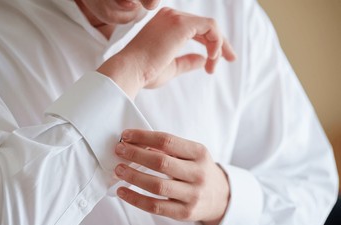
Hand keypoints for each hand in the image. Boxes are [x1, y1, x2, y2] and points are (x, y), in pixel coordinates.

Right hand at [98, 8, 235, 98]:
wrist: (130, 71)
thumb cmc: (144, 72)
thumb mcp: (171, 67)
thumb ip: (187, 62)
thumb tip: (203, 60)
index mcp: (164, 25)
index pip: (195, 29)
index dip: (210, 44)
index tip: (214, 63)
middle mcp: (170, 16)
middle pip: (205, 26)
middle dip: (220, 44)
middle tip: (230, 59)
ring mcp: (175, 17)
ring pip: (210, 26)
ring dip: (219, 46)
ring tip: (215, 66)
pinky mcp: (181, 23)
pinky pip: (210, 27)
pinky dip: (216, 42)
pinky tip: (213, 57)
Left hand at [114, 129, 229, 224]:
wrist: (221, 197)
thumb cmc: (198, 170)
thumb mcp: (192, 154)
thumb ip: (169, 149)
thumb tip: (136, 143)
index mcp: (199, 152)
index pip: (167, 141)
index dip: (143, 137)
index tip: (125, 135)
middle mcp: (198, 173)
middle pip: (161, 162)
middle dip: (135, 155)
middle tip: (119, 151)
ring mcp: (193, 195)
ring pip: (157, 186)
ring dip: (133, 176)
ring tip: (118, 170)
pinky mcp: (185, 213)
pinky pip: (156, 206)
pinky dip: (136, 199)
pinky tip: (123, 192)